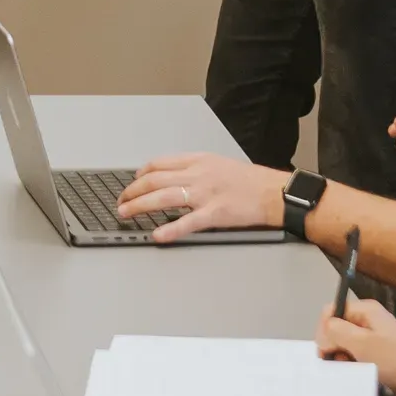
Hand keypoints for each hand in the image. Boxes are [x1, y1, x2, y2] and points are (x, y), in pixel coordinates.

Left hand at [112, 152, 288, 242]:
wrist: (274, 192)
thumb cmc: (250, 180)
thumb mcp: (219, 164)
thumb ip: (195, 169)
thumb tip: (173, 177)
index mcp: (199, 160)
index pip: (160, 163)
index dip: (140, 174)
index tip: (132, 182)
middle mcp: (198, 174)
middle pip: (155, 179)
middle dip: (132, 191)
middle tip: (121, 201)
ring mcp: (205, 194)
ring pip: (164, 197)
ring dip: (140, 206)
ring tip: (126, 213)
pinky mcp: (215, 214)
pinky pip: (187, 222)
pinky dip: (170, 229)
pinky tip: (157, 235)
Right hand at [315, 300, 395, 395]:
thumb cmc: (395, 361)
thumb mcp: (362, 344)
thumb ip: (337, 331)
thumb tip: (324, 331)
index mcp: (366, 310)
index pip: (331, 311)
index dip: (324, 330)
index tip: (326, 351)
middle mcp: (369, 318)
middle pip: (337, 326)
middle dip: (333, 345)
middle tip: (341, 361)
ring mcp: (374, 335)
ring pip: (344, 341)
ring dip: (342, 356)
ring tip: (352, 368)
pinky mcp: (377, 350)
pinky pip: (356, 352)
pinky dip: (352, 361)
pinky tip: (359, 371)